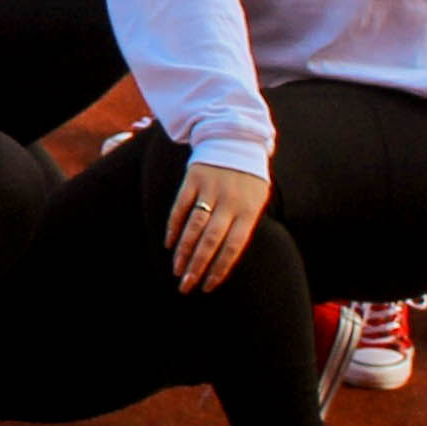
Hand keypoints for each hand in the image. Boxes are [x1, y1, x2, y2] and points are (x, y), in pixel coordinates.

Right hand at [166, 159, 270, 293]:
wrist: (236, 138)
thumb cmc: (248, 178)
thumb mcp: (256, 200)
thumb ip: (244, 225)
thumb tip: (226, 258)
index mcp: (249, 210)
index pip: (234, 247)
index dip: (219, 269)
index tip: (208, 287)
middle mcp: (230, 201)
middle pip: (211, 241)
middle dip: (197, 266)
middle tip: (186, 286)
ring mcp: (210, 189)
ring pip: (194, 227)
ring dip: (184, 251)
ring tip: (176, 270)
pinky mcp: (193, 179)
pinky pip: (181, 207)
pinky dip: (174, 227)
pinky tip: (170, 244)